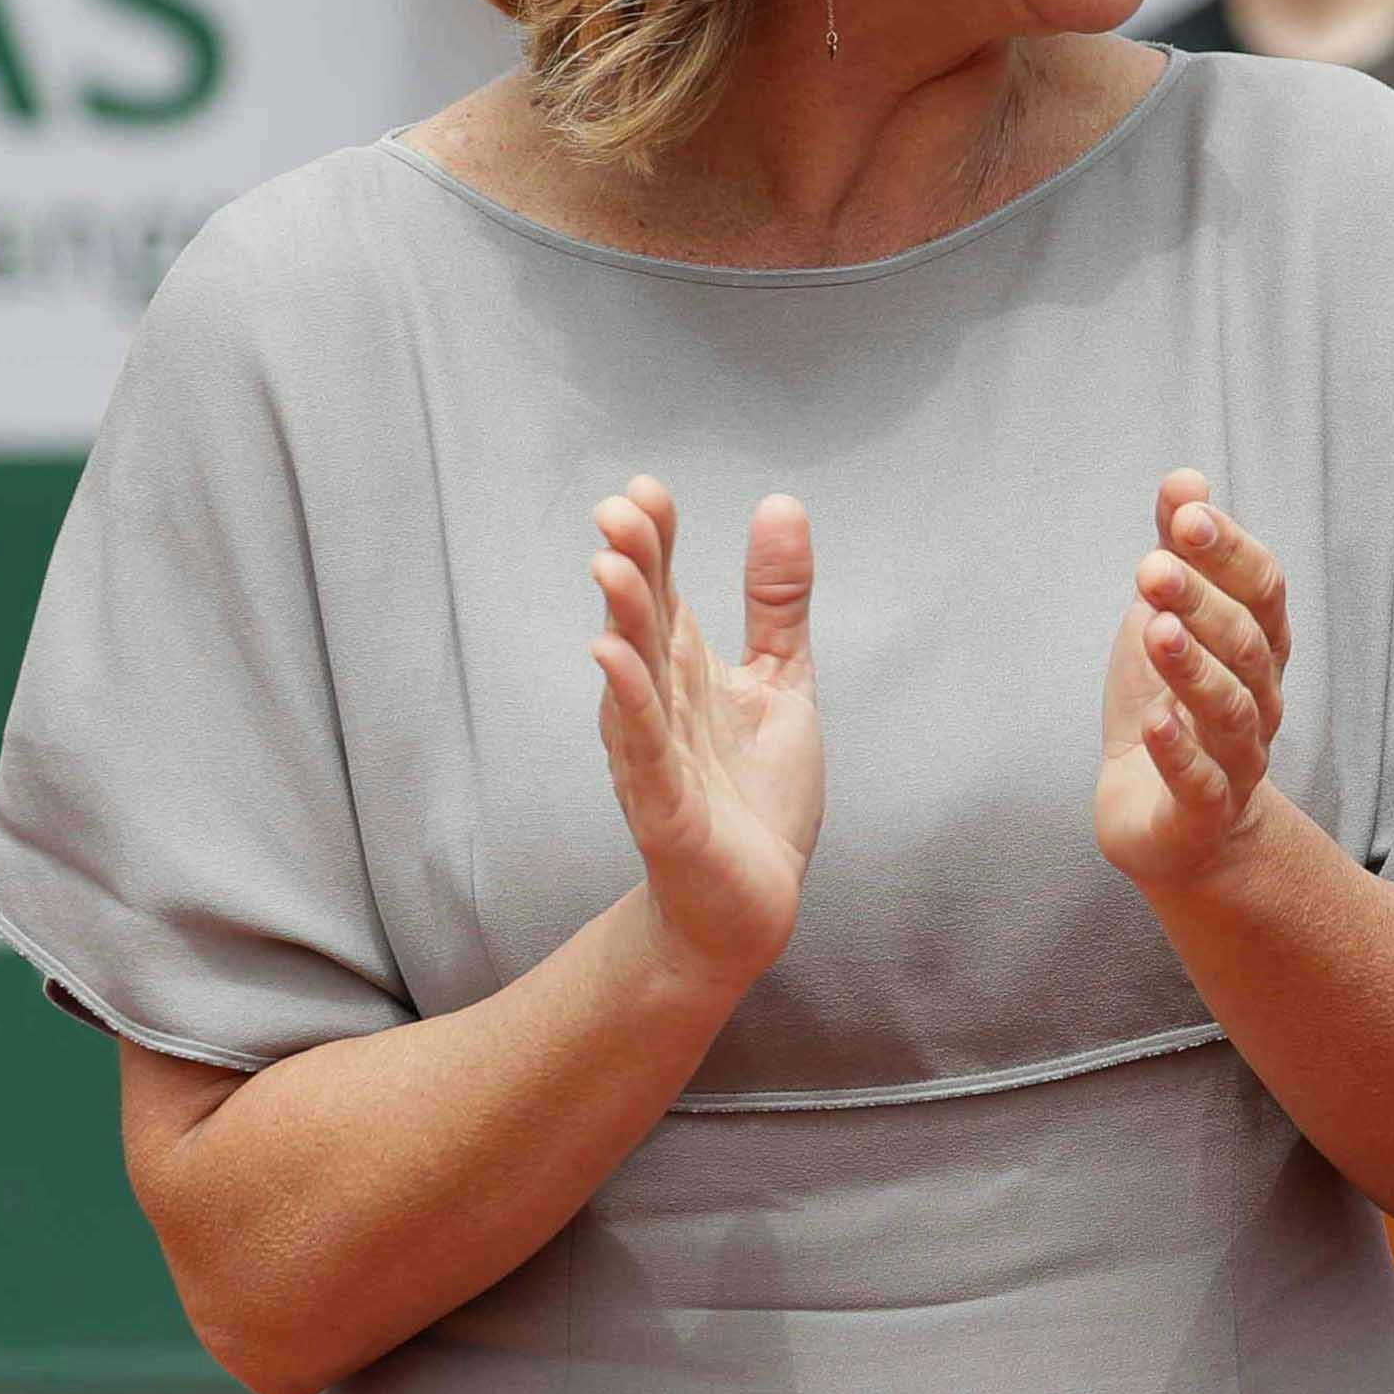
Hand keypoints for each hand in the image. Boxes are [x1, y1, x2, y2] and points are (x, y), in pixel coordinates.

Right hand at [587, 476, 821, 992]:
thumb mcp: (781, 679)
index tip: (647, 488)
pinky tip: (614, 659)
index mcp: (686, 670)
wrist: (752, 905)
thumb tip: (780, 503)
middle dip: (631, 565)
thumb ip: (778, 600)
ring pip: (632, 678)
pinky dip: (628, 704)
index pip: (664, 591)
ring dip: (622, 621)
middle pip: (641, 623)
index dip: (656, 540)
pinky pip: (641, 749)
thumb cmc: (756, 797)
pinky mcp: (664, 807)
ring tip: (611, 565)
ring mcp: (655, 754)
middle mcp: (660, 704)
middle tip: (618, 508)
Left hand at [1095, 471, 1295, 893]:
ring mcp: (1236, 759)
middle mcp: (1259, 700)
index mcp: (1258, 648)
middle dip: (1203, 602)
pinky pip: (1202, 783)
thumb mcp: (1163, 618)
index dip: (1230, 551)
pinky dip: (1179, 752)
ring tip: (1156, 631)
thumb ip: (1176, 551)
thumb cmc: (1166, 705)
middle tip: (1152, 569)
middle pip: (1247, 646)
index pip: (1262, 591)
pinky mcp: (1201, 812)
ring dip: (1195, 668)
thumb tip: (1184, 479)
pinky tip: (1153, 721)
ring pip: (1231, 710)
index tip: (1185, 513)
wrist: (1161, 819)